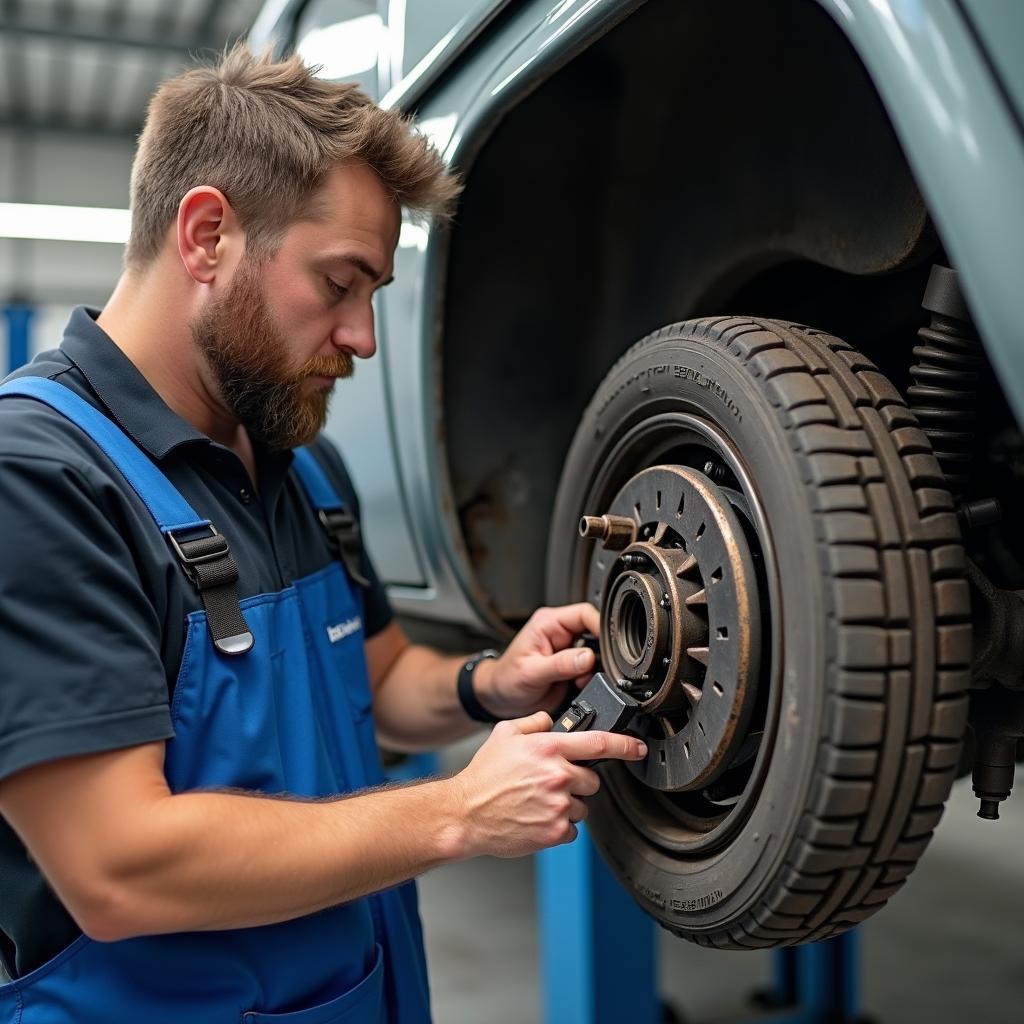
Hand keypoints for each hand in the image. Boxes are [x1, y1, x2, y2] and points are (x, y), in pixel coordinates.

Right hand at [448, 711, 646, 857]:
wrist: (465, 813)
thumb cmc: (483, 776)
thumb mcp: (505, 733)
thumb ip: (534, 722)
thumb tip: (551, 721)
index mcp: (548, 748)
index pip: (598, 743)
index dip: (625, 745)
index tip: (638, 748)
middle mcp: (557, 775)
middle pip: (592, 779)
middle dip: (578, 781)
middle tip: (551, 783)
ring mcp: (558, 805)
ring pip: (583, 806)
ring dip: (567, 805)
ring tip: (538, 802)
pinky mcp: (554, 831)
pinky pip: (572, 829)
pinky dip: (558, 826)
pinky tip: (537, 818)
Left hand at [474, 603, 600, 718]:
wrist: (500, 698)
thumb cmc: (506, 679)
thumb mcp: (531, 672)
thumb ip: (560, 664)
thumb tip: (587, 658)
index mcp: (548, 623)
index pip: (584, 613)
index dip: (600, 626)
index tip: (609, 645)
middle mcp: (560, 632)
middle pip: (595, 631)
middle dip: (599, 652)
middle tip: (591, 670)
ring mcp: (567, 649)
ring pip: (596, 651)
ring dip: (594, 668)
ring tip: (579, 680)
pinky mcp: (572, 665)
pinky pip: (592, 667)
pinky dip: (591, 677)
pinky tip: (578, 685)